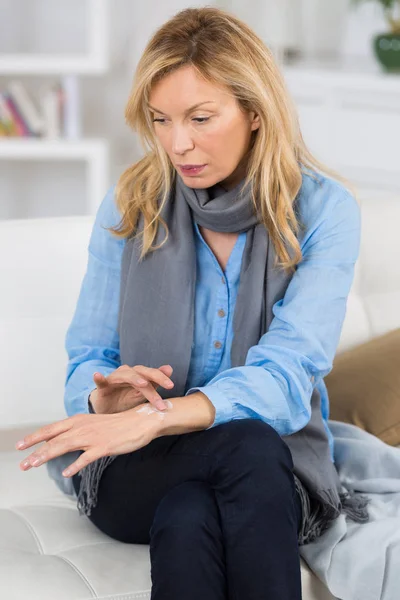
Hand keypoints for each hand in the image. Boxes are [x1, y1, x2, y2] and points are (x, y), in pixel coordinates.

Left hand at [15, 403, 166, 477]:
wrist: (139, 422)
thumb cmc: (116, 425)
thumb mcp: (92, 425)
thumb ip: (76, 432)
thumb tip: (59, 442)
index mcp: (78, 421)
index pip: (51, 429)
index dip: (34, 438)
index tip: (19, 446)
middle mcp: (82, 427)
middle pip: (53, 439)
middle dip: (35, 451)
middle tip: (22, 464)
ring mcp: (93, 437)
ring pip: (64, 446)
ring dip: (47, 456)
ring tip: (34, 465)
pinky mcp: (104, 447)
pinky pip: (86, 457)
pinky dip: (75, 465)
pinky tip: (66, 473)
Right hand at [90, 364, 173, 413]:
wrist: (108, 409)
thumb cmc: (127, 399)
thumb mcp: (142, 394)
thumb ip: (155, 382)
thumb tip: (170, 368)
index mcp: (139, 376)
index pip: (152, 374)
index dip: (162, 378)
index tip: (171, 386)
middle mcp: (127, 374)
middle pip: (141, 373)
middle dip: (155, 378)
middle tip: (167, 386)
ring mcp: (114, 379)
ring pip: (125, 376)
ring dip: (134, 378)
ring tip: (142, 383)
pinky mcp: (102, 387)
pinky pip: (101, 381)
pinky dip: (99, 378)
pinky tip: (97, 375)